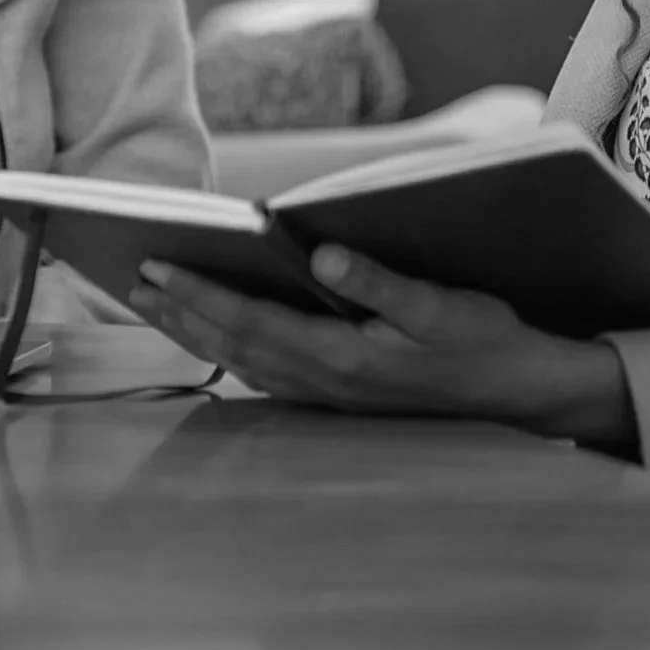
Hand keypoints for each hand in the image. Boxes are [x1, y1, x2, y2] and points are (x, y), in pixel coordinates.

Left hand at [129, 245, 635, 448]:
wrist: (518, 395)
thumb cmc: (481, 342)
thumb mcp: (439, 306)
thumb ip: (379, 281)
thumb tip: (323, 253)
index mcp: (342, 356)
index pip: (250, 320)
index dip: (199, 293)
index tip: (155, 265)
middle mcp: (325, 382)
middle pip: (232, 344)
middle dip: (179, 311)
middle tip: (131, 278)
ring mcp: (329, 395)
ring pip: (242, 362)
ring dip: (196, 332)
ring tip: (157, 301)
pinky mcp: (338, 396)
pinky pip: (265, 373)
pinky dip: (229, 349)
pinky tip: (216, 335)